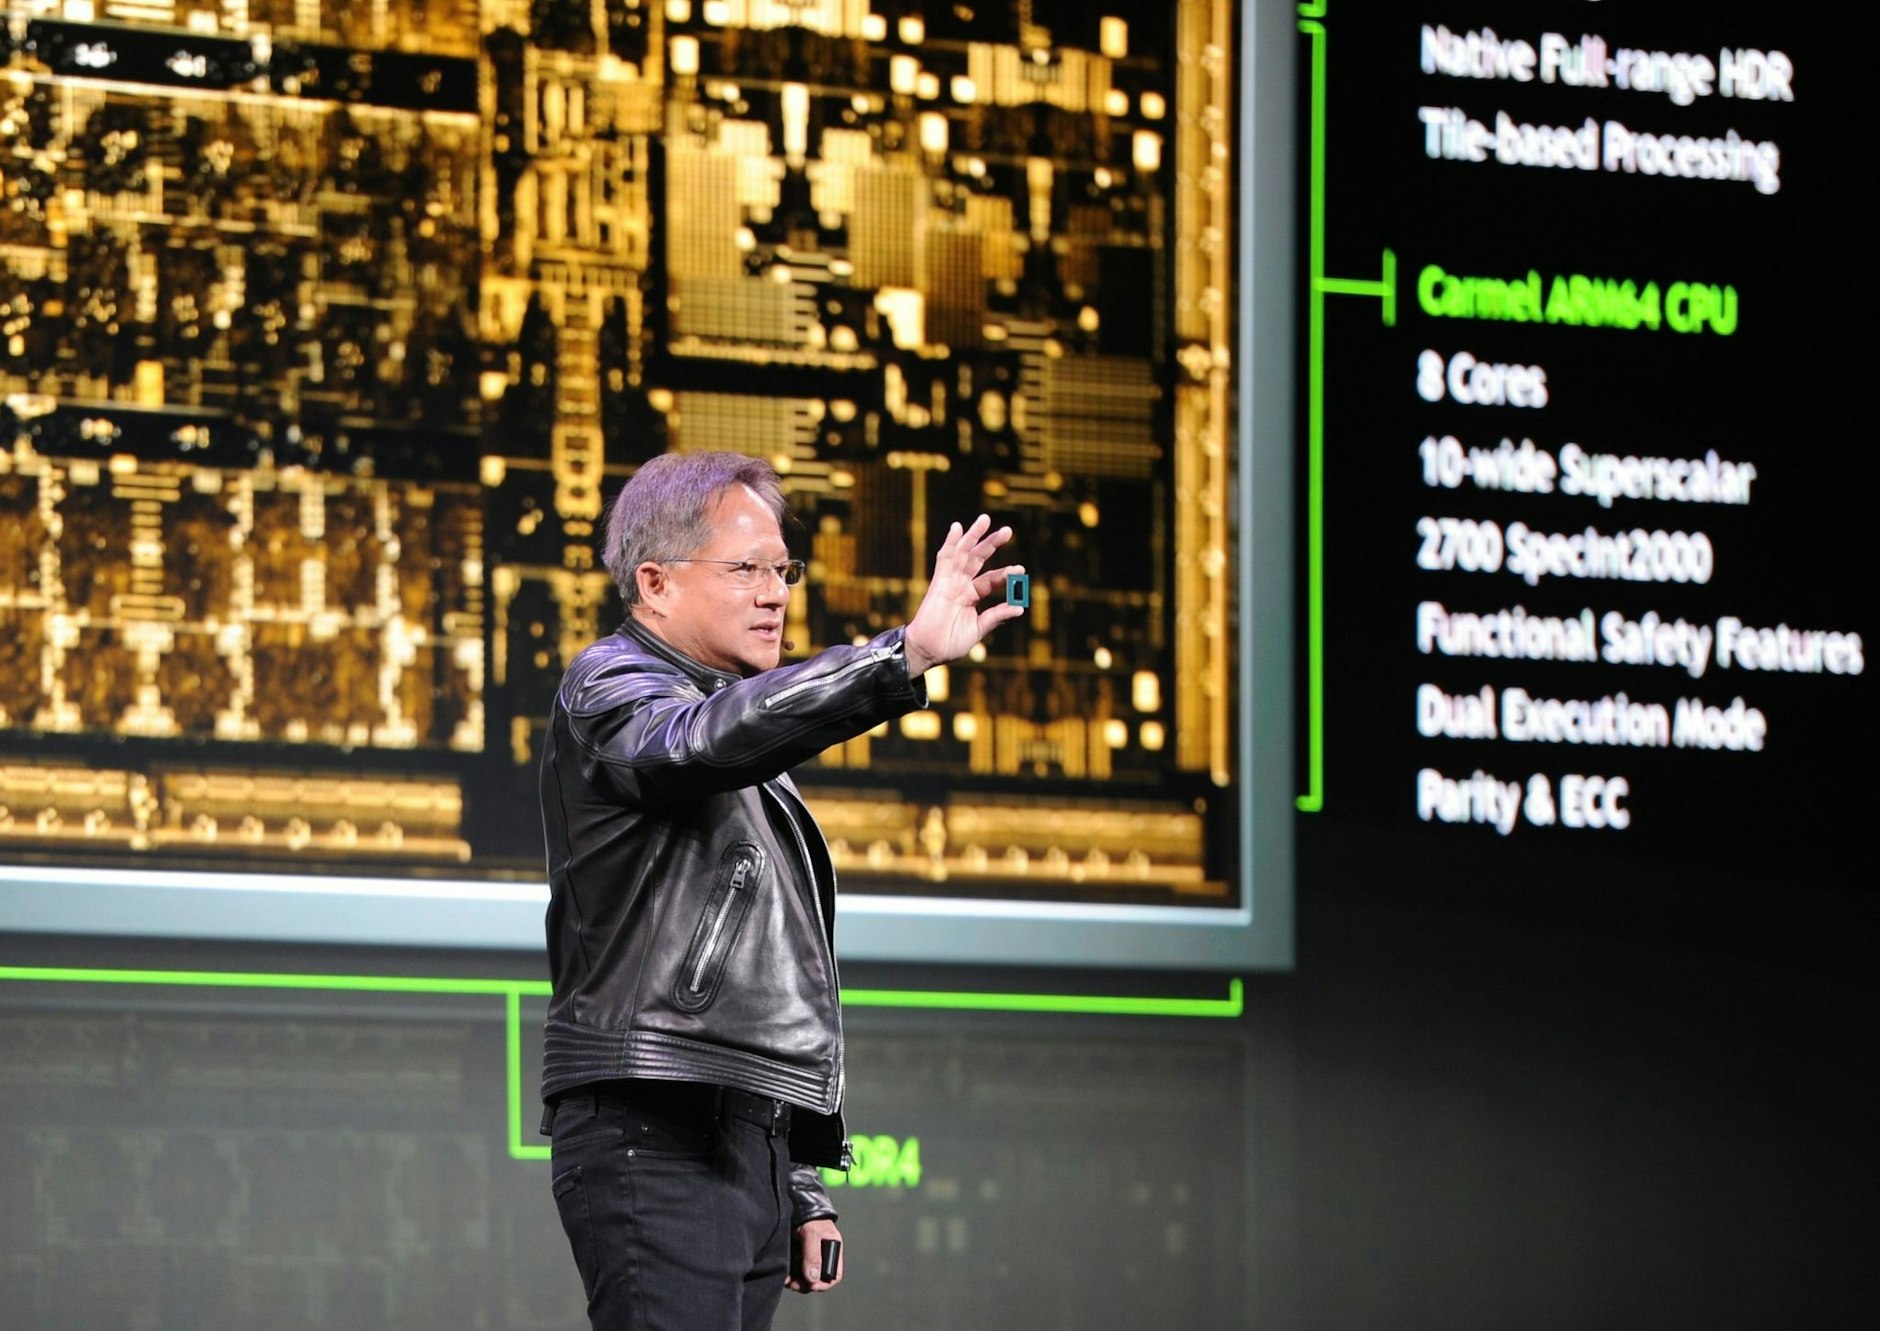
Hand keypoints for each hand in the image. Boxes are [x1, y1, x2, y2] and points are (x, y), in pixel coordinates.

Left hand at [787, 1217, 842, 1292]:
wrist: (793, 1202)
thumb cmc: (808, 1214)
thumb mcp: (811, 1233)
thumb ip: (813, 1255)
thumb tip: (813, 1278)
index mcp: (832, 1250)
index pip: (833, 1275)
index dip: (824, 1283)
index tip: (811, 1285)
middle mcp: (821, 1255)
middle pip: (817, 1279)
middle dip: (805, 1284)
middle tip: (793, 1282)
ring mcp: (808, 1256)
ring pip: (805, 1277)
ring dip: (795, 1281)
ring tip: (787, 1278)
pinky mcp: (797, 1255)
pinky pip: (795, 1271)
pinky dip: (790, 1275)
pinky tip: (784, 1273)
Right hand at [904, 514, 1024, 675]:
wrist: (928, 651)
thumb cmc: (950, 644)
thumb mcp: (978, 630)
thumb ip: (995, 617)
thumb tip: (1020, 608)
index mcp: (972, 596)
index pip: (991, 579)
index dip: (1005, 574)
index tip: (1020, 570)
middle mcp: (962, 585)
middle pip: (978, 558)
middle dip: (992, 544)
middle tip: (1008, 531)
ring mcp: (950, 582)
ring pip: (963, 553)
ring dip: (974, 536)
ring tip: (985, 520)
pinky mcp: (939, 582)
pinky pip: (945, 559)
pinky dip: (951, 543)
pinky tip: (957, 527)